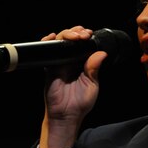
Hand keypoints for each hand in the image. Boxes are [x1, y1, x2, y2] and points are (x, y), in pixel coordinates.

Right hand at [39, 26, 107, 147]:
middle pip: (71, 39)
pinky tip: (52, 37)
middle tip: (83, 35)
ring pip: (60, 42)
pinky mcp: (49, 67)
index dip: (85, 36)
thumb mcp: (92, 85)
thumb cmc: (80, 103)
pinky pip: (46, 52)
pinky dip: (47, 42)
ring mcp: (59, 63)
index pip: (83, 44)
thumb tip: (101, 53)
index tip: (89, 34)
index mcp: (83, 63)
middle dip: (76, 32)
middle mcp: (70, 61)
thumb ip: (94, 69)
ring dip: (66, 34)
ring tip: (74, 36)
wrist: (66, 116)